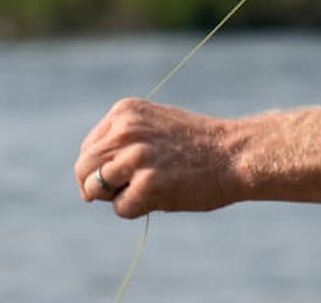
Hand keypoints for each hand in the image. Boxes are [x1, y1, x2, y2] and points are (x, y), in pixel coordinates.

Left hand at [75, 102, 320, 215]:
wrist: (237, 154)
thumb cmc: (198, 145)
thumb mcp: (154, 127)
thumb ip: (122, 142)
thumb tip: (87, 183)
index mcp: (125, 111)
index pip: (88, 149)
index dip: (101, 168)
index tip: (126, 174)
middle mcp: (125, 130)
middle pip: (83, 169)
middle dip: (98, 186)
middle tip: (128, 190)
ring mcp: (135, 156)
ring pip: (94, 189)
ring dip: (118, 197)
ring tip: (149, 189)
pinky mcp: (146, 183)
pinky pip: (121, 209)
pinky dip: (137, 210)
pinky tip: (164, 195)